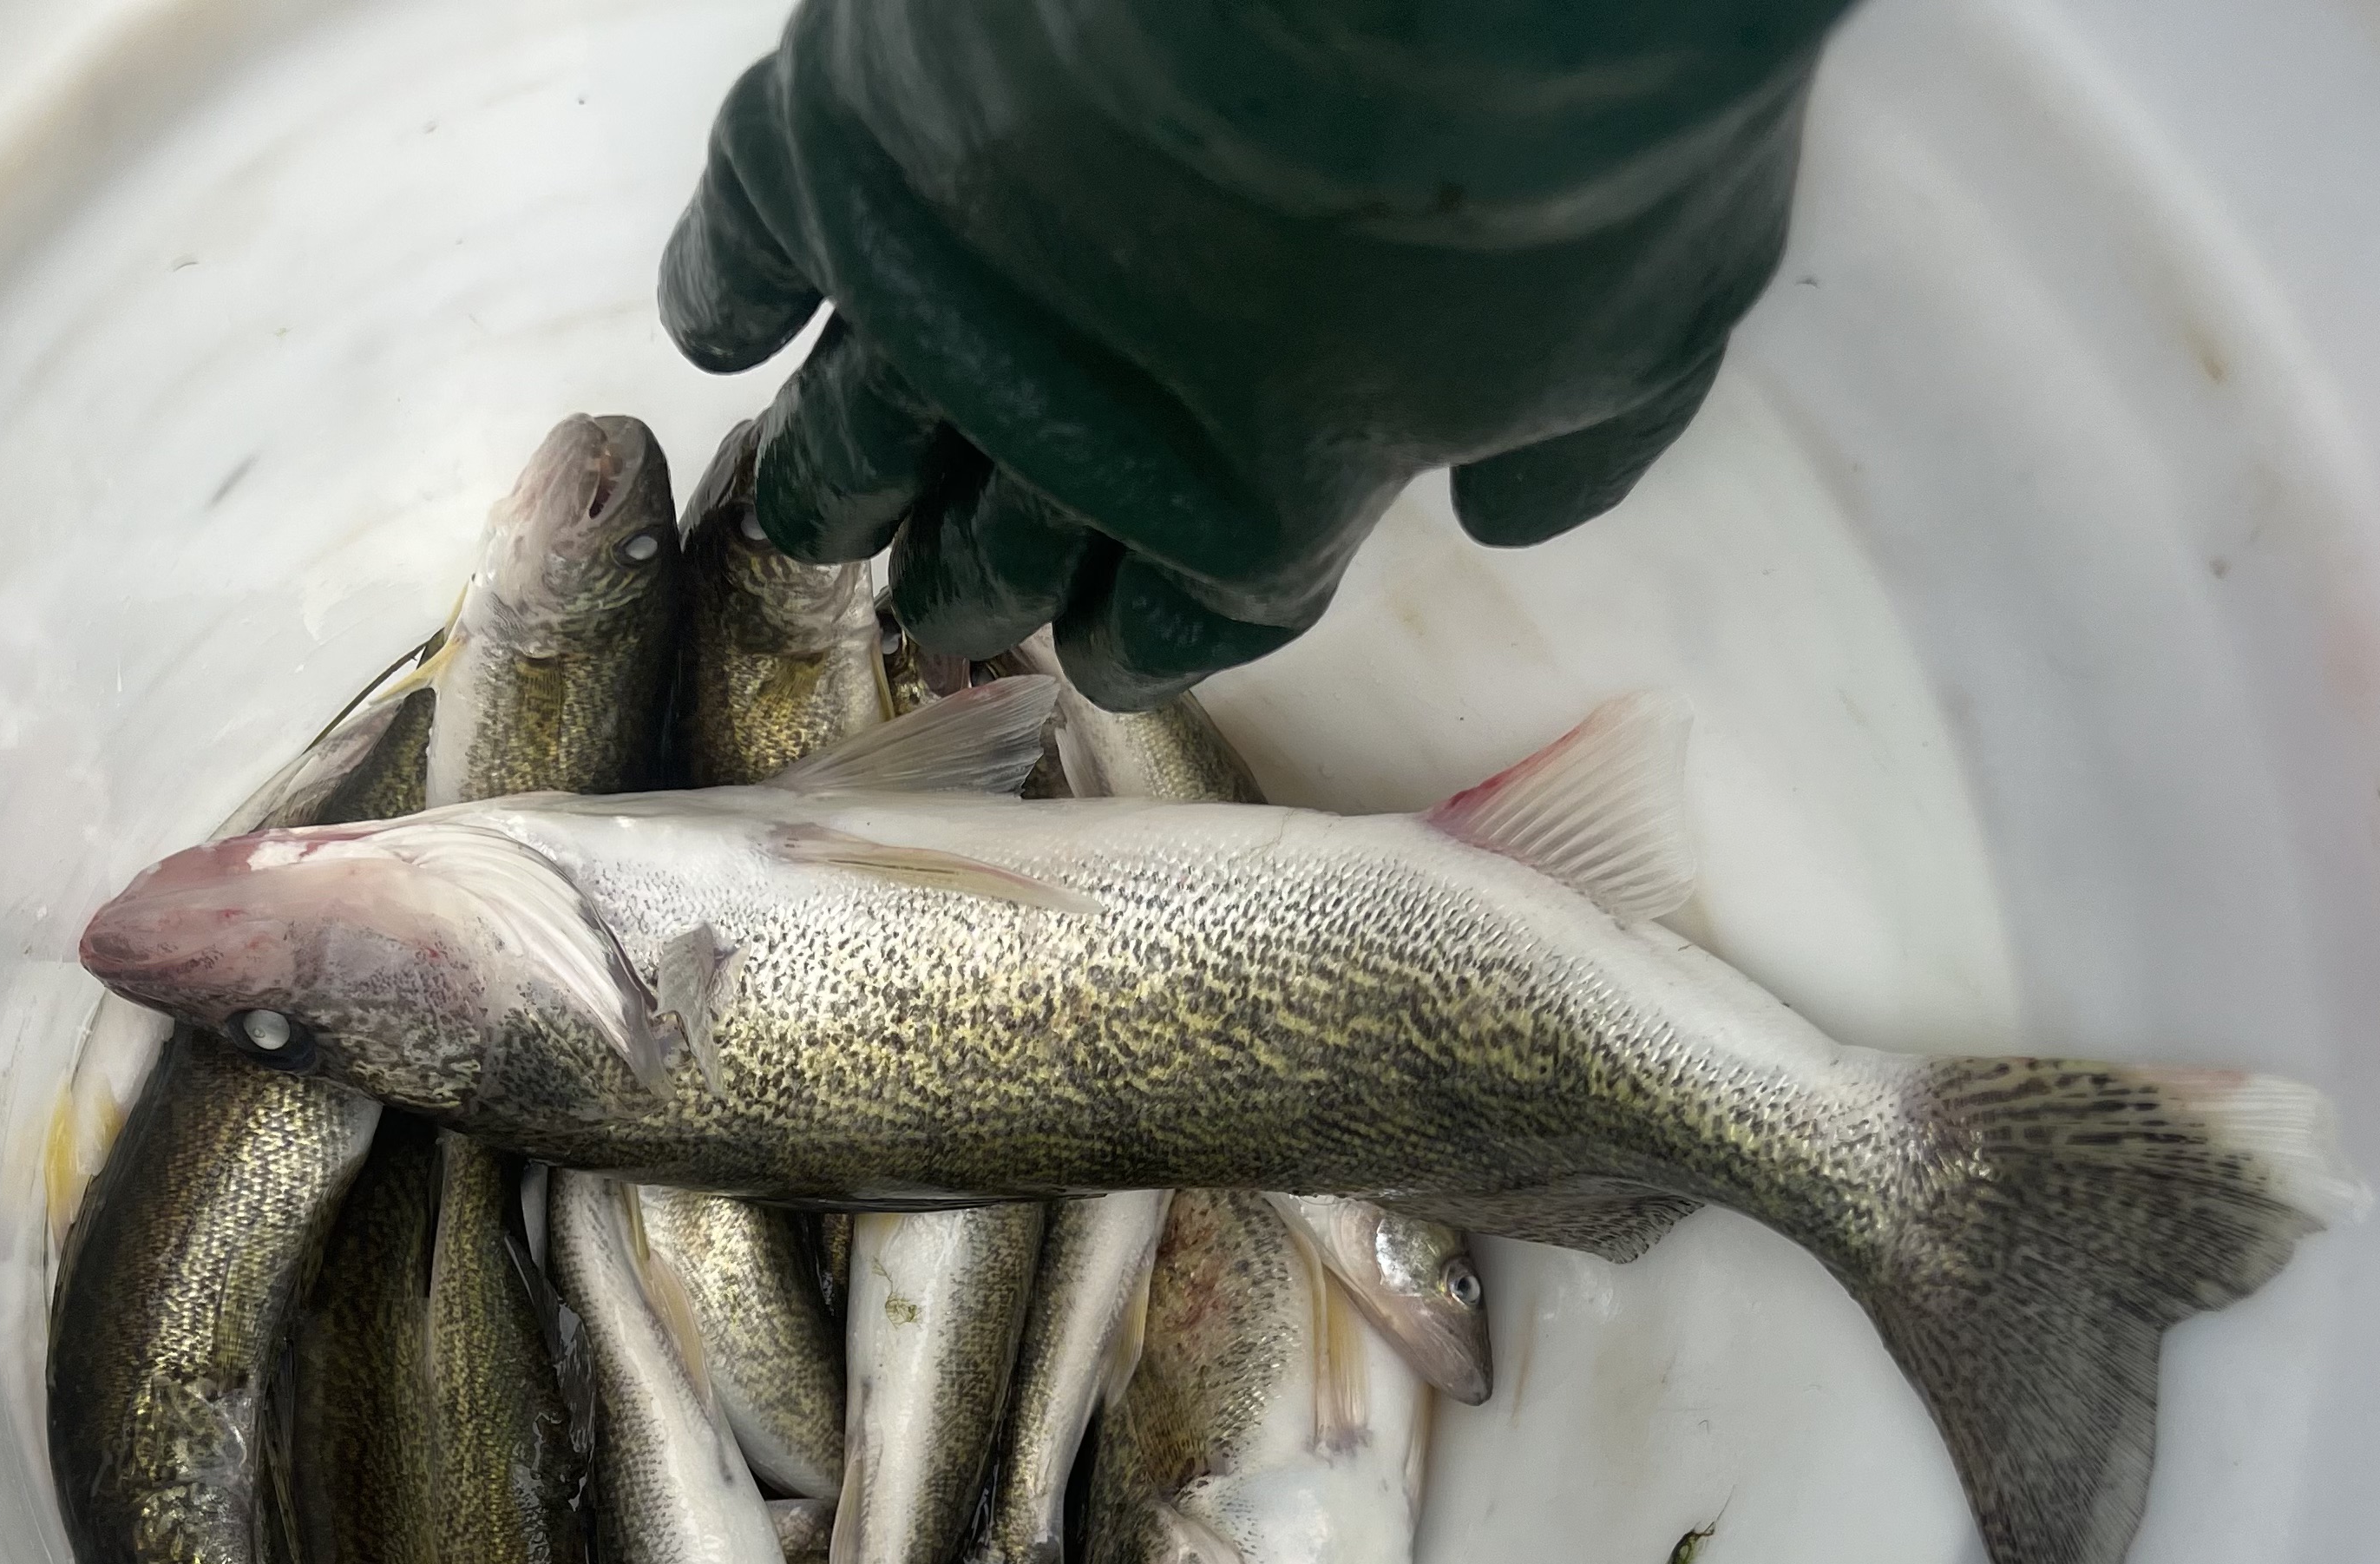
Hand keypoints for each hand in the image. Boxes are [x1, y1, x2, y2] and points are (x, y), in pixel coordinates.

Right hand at [659, 0, 1855, 706]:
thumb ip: (1577, 438)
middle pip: (988, 564)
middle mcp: (1070, 441)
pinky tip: (729, 328)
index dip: (1130, 636)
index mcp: (1253, 511)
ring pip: (849, 451)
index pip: (1155, 635)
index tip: (1110, 633)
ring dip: (839, 494)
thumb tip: (1521, 509)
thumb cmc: (1575, 110)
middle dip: (975, 586)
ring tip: (827, 519)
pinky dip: (726, 297)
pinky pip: (736, 255)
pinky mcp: (842, 141)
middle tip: (950, 590)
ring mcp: (942, 292)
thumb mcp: (1653, 314)